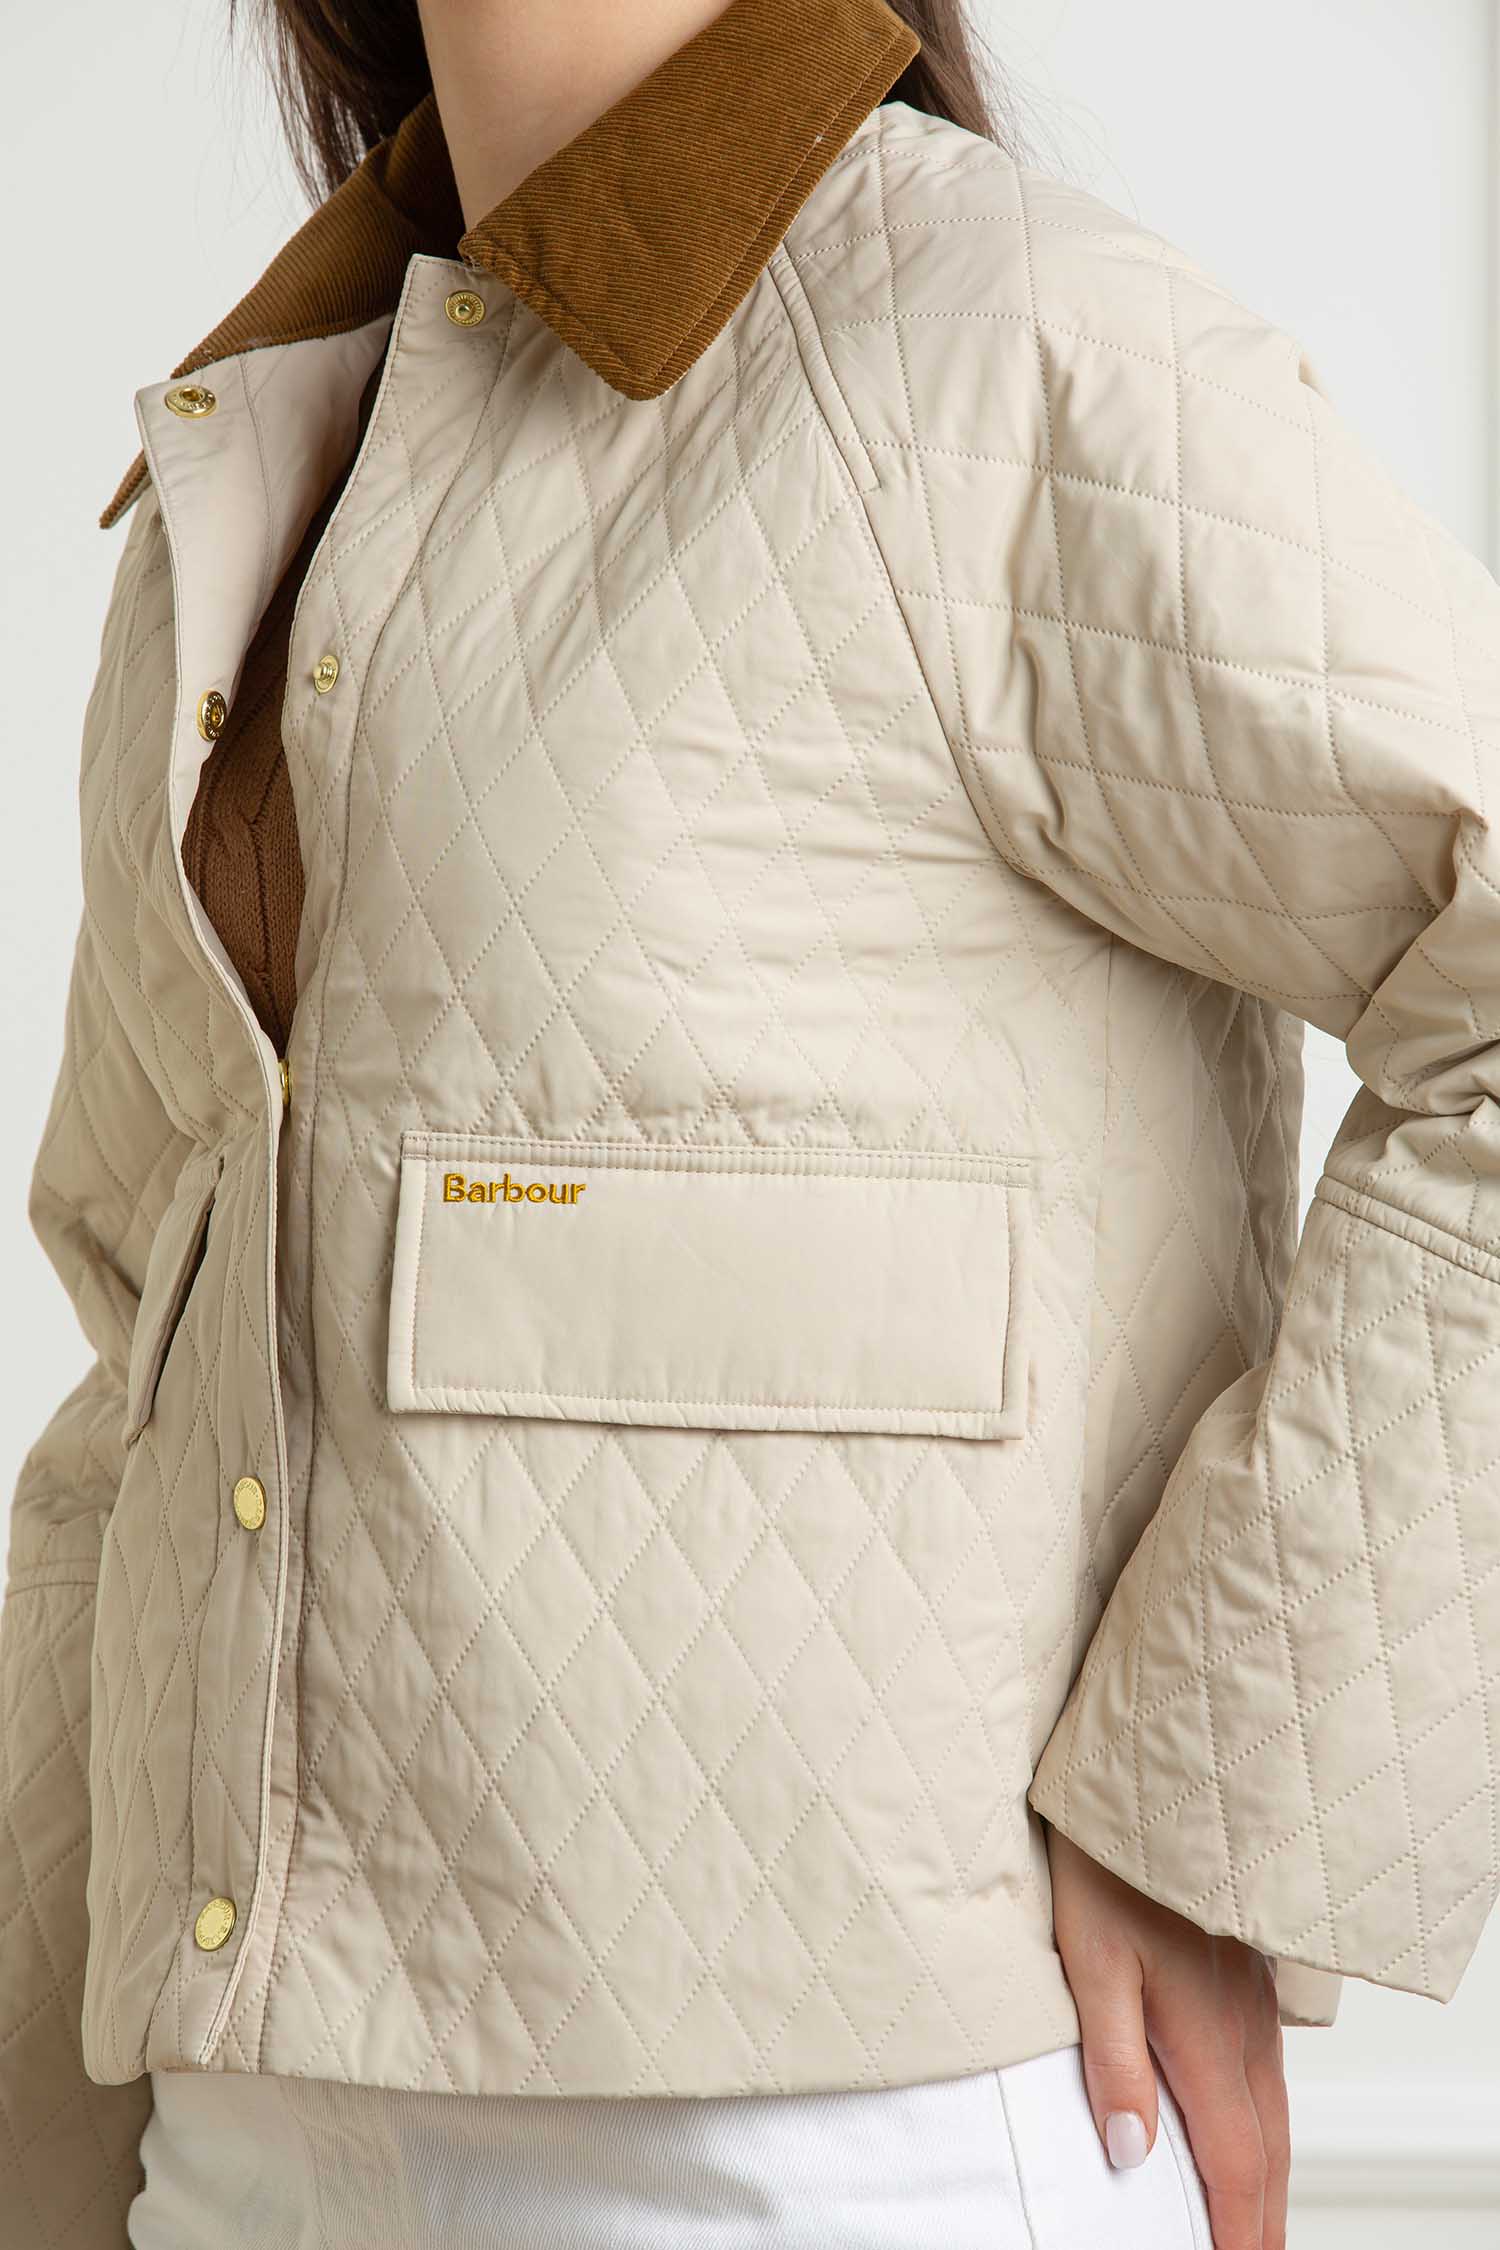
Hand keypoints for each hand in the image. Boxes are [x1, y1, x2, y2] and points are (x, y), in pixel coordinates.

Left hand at [1044, 1823, 1288, 2249]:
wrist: (1149, 1783)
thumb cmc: (1106, 1864)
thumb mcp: (1089, 1960)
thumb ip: (1113, 2059)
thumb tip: (1131, 2153)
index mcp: (1204, 2033)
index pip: (1232, 2163)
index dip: (1235, 2230)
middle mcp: (1242, 2024)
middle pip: (1267, 2148)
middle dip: (1262, 2218)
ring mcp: (1251, 1997)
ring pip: (1273, 2108)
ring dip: (1269, 2174)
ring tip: (1259, 2219)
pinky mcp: (1247, 1971)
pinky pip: (1269, 2066)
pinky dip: (1268, 2118)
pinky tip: (1254, 2123)